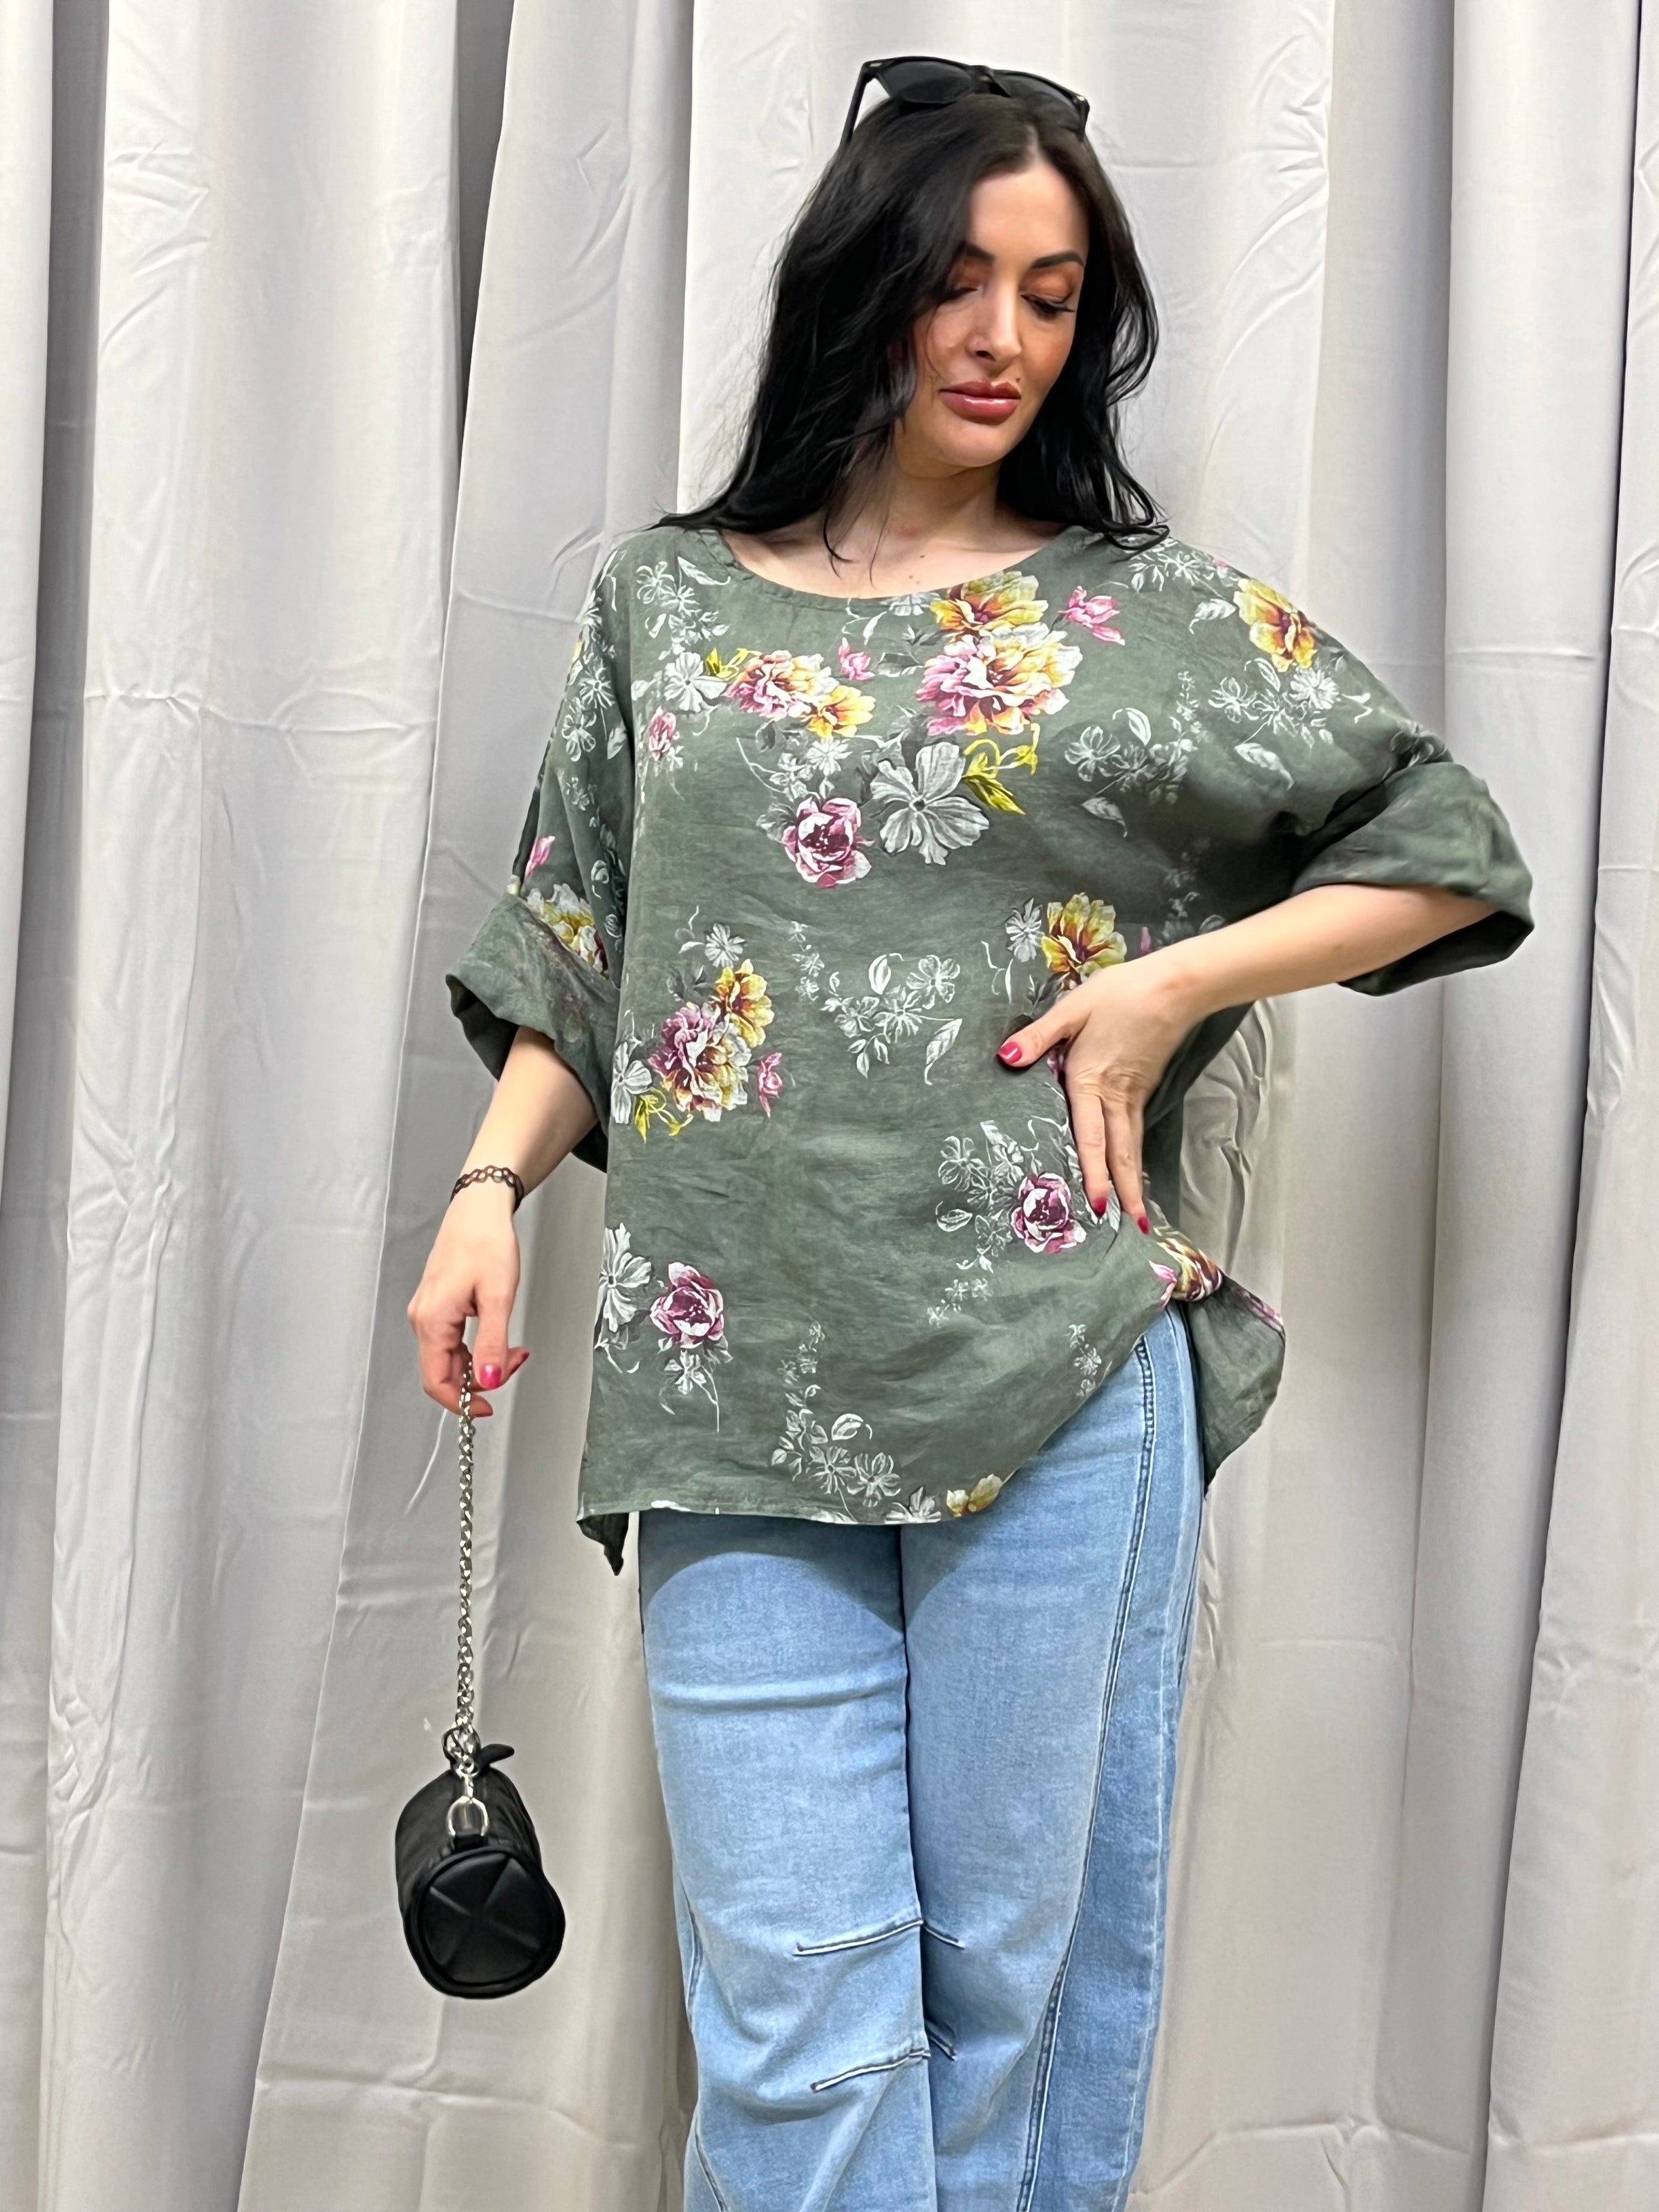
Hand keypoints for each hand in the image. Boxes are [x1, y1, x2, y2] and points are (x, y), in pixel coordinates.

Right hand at [407, 1183, 530, 1417]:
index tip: (487, 1407)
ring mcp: (428, 1311)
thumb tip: (489, 1380)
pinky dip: (475, 1346)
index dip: (462, 1402)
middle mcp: (423, 1317)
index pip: (437, 1381)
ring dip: (481, 1362)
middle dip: (481, 1379)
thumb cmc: (485, 1240)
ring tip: (513, 1350)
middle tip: (514, 1364)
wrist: (479, 1207)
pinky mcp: (437, 1304)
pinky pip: (451, 1340)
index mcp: (432, 1319)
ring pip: (449, 1357)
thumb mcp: (498, 1296)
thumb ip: (492, 1343)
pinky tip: (497, 1336)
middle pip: (443, 1372)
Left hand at [995, 955, 1195, 1229]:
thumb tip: (1005, 1057)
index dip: (1093, 1172)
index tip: (1096, 1206)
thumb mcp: (1073, 1009)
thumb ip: (1039, 1036)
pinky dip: (1135, 1156)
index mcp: (1091, 1079)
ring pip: (1133, 1145)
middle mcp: (1116, 1095)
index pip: (1091, 1136)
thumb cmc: (1121, 993)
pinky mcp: (1145, 1086)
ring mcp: (1135, 1093)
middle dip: (1125, 1192)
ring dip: (1133, 1180)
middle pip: (1122, 1152)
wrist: (1176, 985)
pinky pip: (1137, 1130)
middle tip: (1131, 1227)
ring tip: (1136, 1212)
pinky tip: (1132, 1167)